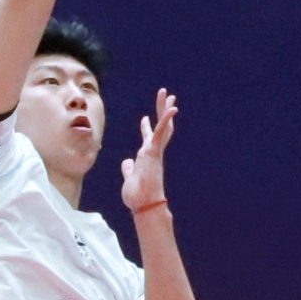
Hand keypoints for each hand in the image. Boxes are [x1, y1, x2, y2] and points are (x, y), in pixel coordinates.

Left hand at [119, 86, 176, 213]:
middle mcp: (153, 152)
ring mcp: (154, 151)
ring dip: (164, 108)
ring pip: (161, 125)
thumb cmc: (137, 196)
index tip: (145, 117)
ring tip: (167, 93)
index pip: (150, 139)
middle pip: (160, 127)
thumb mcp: (130, 178)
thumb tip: (127, 163)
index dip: (147, 128)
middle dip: (161, 111)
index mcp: (147, 158)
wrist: (143, 205)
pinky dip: (166, 120)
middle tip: (166, 97)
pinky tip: (173, 109)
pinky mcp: (154, 152)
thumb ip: (129, 169)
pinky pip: (160, 133)